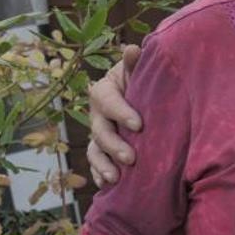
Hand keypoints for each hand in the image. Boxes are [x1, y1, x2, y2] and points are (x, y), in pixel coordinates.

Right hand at [85, 44, 142, 185]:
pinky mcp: (102, 151)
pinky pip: (96, 165)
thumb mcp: (138, 71)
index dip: (120, 112)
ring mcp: (98, 134)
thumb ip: (135, 63)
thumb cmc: (141, 82)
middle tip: (131, 158)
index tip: (139, 124)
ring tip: (115, 178)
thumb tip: (133, 48)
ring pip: (94, 150)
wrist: (140, 97)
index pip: (107, 100)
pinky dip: (100, 175)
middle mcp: (97, 114)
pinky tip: (107, 186)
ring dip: (103, 165)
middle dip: (114, 145)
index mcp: (104, 91)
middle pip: (99, 130)